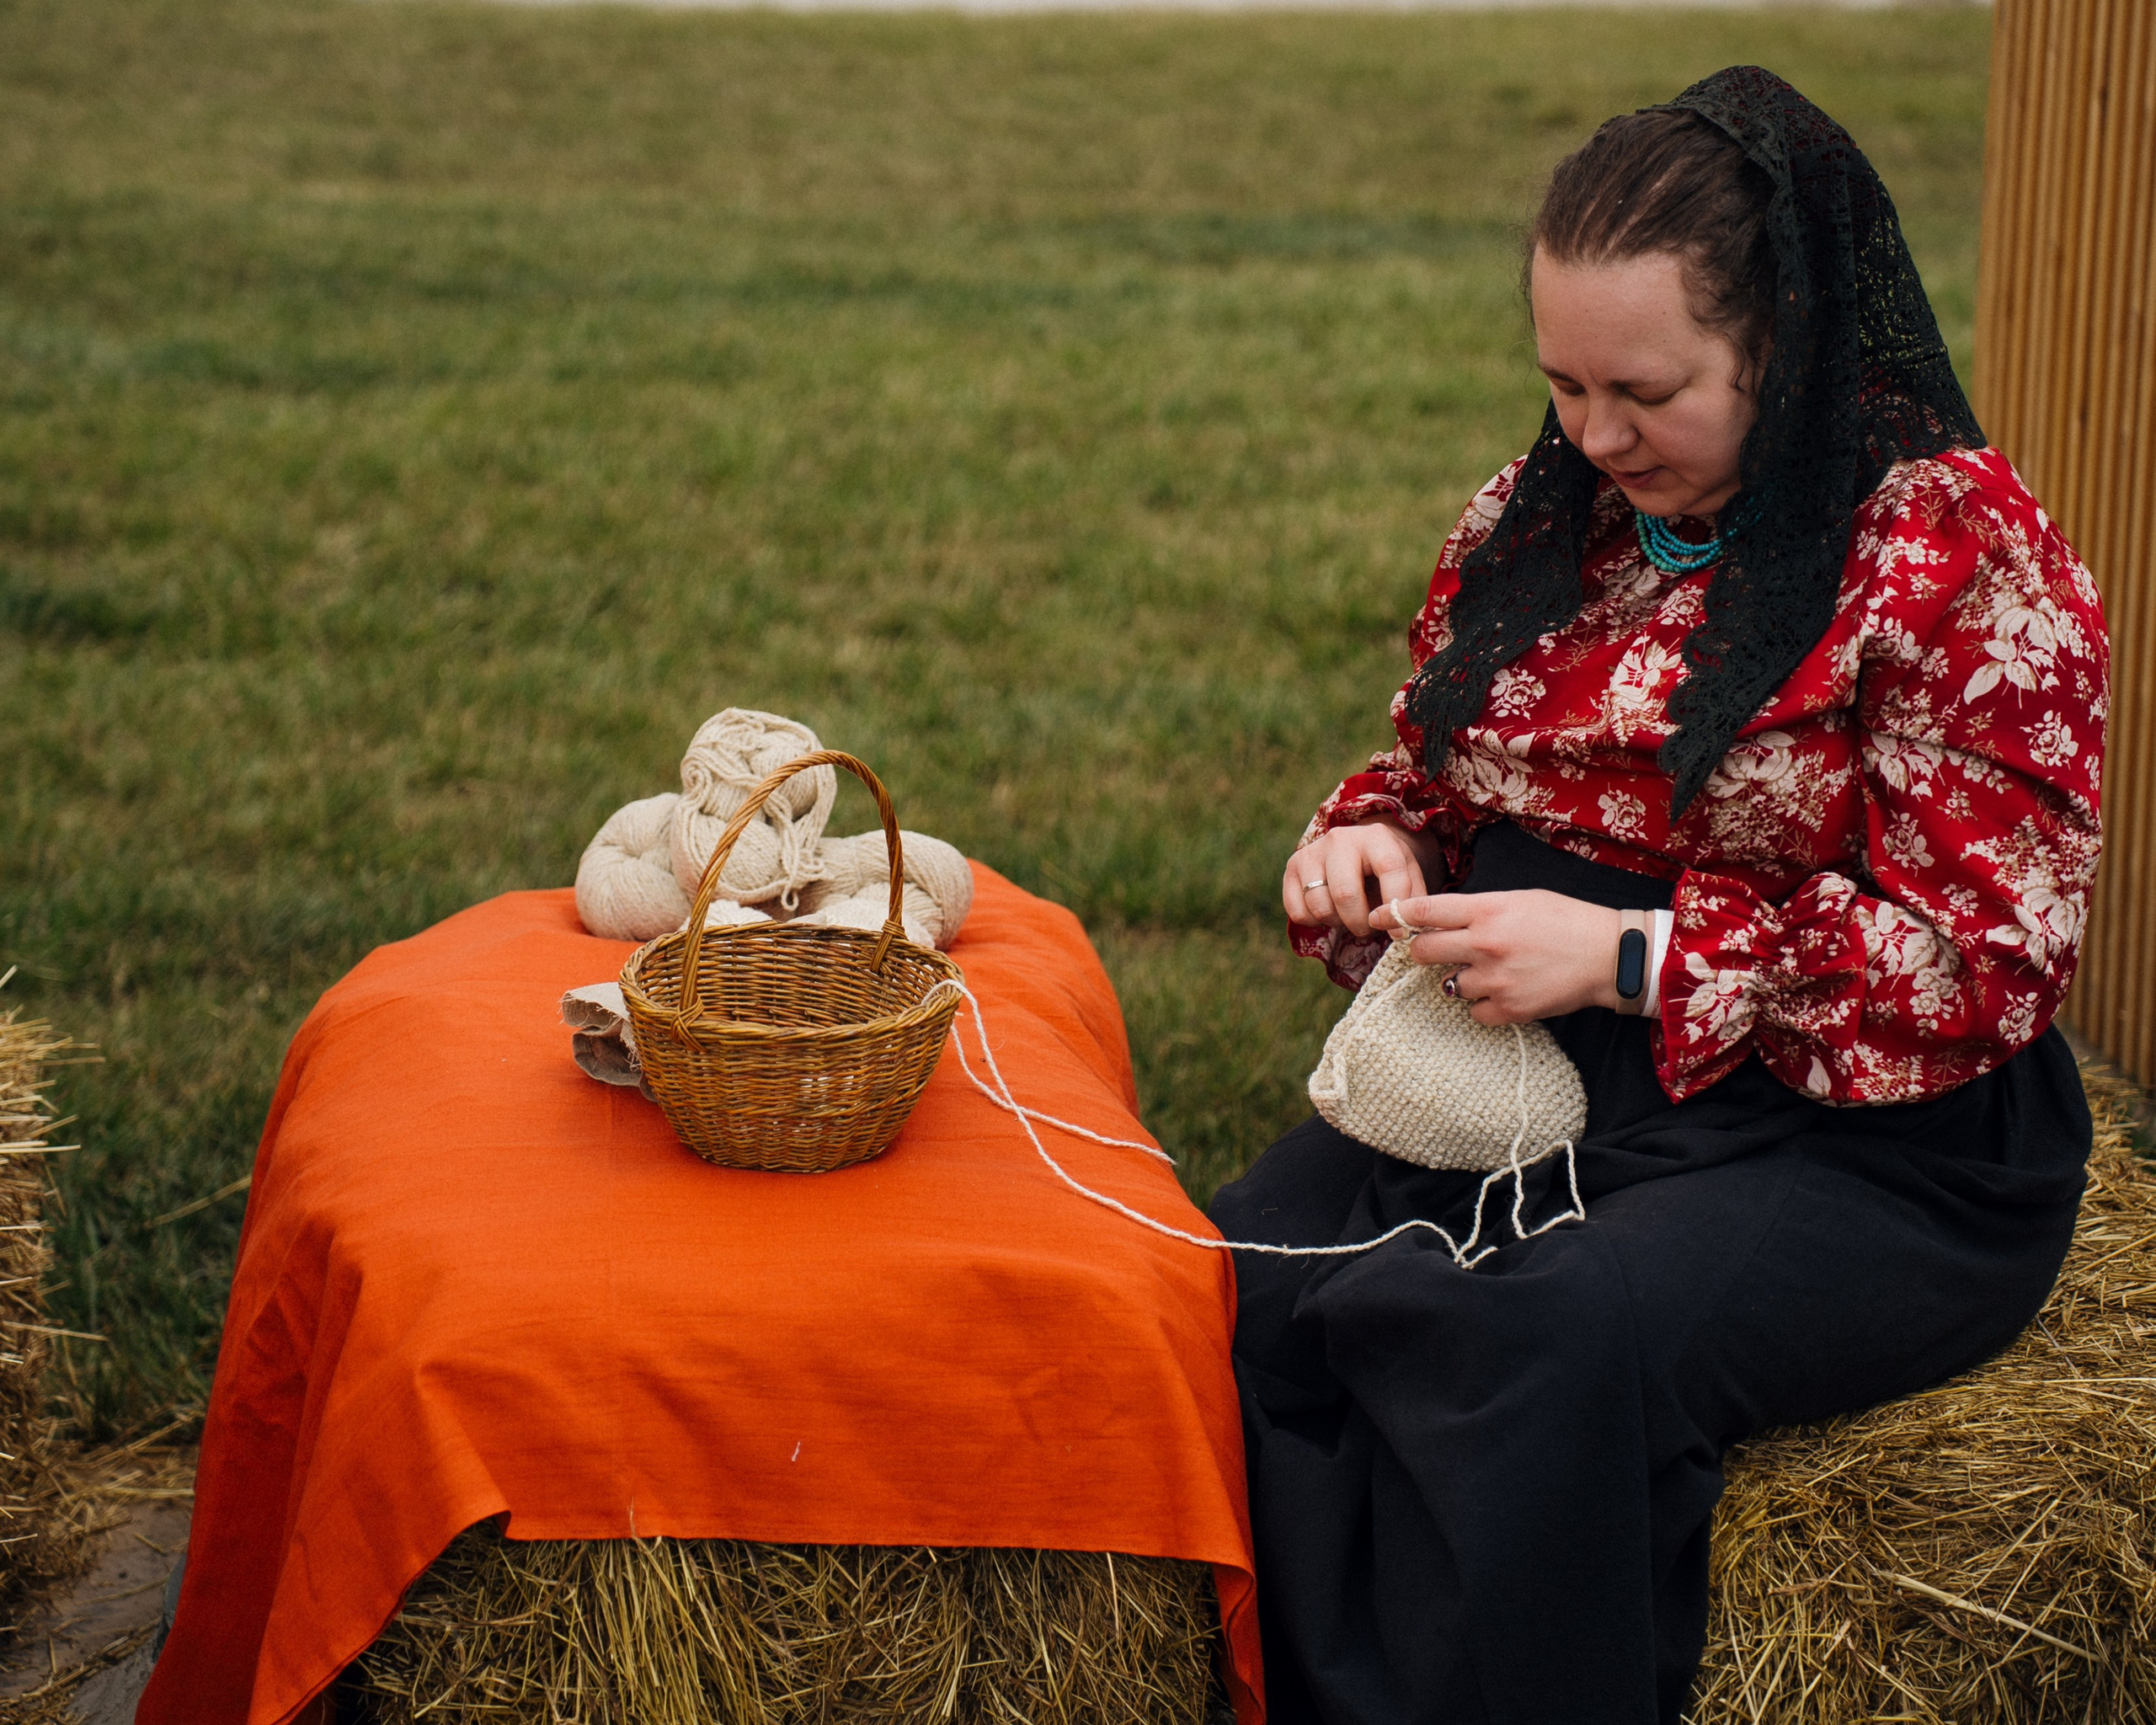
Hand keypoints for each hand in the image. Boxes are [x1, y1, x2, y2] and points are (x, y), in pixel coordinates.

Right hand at [1284, 820, 1439, 938]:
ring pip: (1320, 906)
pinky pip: (1298, 911)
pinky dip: (1314, 922)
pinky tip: (1328, 910)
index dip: (1394, 903)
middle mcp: (1340, 839)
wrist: (1356, 850)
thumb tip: (1403, 929)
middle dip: (1360, 923)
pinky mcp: (1292, 867)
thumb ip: (1412, 900)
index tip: (1398, 931)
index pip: (1389, 868)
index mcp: (1376, 837)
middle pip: (1345, 894)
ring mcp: (1312, 852)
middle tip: (1368, 927)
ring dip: (1337, 923)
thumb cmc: (1385, 870)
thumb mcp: (1408, 876)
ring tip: (1348, 915)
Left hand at [1370, 890, 1621, 1024]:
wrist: (1608, 955)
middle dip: (1422, 951)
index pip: (1425, 911)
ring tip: (1493, 970)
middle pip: (1423, 951)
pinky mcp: (1508, 1009)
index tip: (1376, 918)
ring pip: (1449, 984)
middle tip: (1435, 951)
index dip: (1394, 914)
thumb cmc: (1566, 921)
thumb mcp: (1520, 899)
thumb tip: (1443, 919)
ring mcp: (1495, 979)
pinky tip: (1505, 991)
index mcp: (1487, 909)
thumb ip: (1480, 909)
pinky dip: (1483, 1005)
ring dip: (1462, 978)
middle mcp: (1485, 944)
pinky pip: (1473, 1012)